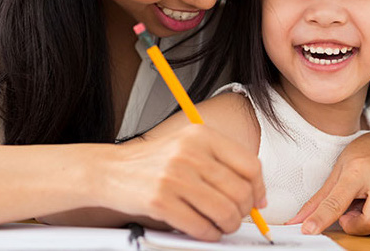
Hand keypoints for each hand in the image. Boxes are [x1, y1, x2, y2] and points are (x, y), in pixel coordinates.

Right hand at [100, 124, 265, 240]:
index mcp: (203, 136)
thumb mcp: (190, 146)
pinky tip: (205, 231)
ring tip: (223, 225)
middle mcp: (191, 153)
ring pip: (224, 211)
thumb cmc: (155, 161)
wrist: (111, 170)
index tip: (258, 200)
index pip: (250, 165)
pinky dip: (208, 234)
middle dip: (245, 211)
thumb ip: (222, 163)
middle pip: (240, 191)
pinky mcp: (160, 201)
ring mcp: (175, 177)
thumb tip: (256, 192)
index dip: (259, 188)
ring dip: (229, 225)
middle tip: (239, 216)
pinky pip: (200, 226)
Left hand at [286, 131, 369, 235]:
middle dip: (359, 226)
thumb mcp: (338, 173)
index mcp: (358, 169)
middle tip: (352, 212)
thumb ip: (320, 201)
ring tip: (369, 205)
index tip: (309, 231)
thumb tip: (297, 222)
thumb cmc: (362, 158)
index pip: (337, 201)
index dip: (322, 219)